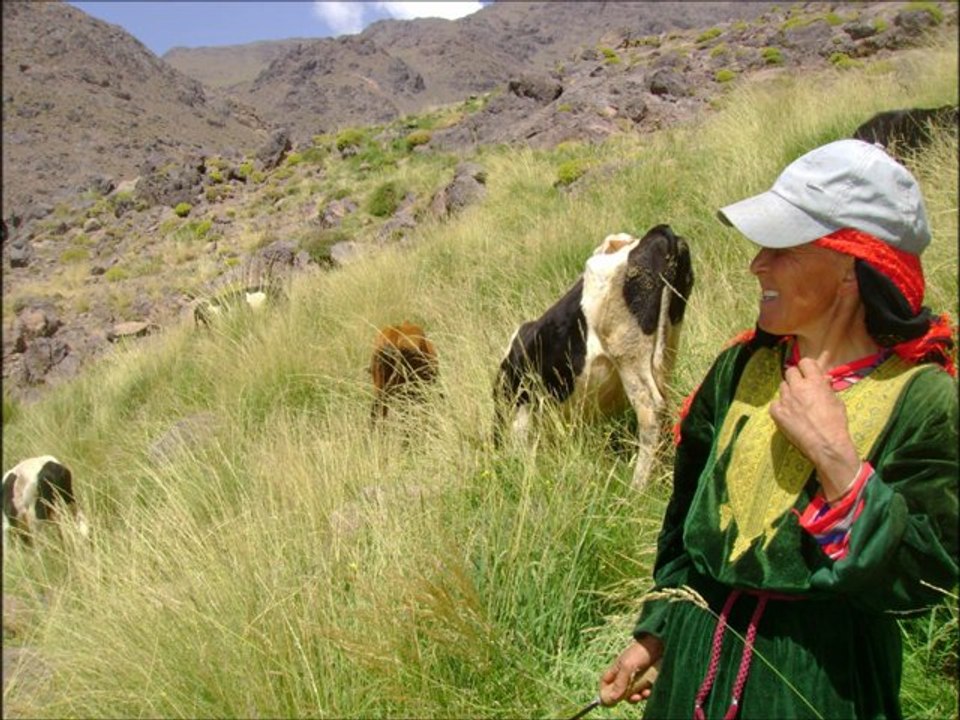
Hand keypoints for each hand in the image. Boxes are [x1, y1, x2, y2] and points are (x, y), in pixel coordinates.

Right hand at [599, 635, 662, 705]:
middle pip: (620, 692)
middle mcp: (625, 675)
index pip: (606, 682)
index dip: (604, 691)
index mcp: (617, 669)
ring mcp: (637, 679)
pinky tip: (650, 690)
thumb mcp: (627, 666)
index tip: (608, 700)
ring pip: (633, 694)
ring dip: (638, 696)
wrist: (659, 645)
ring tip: (644, 693)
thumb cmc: (640, 652)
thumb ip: (620, 682)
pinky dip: (646, 694)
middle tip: (635, 697)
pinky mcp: (647, 681)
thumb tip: (611, 699)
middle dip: (627, 697)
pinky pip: (644, 692)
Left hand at [769, 358, 859, 500]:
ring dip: (789, 392)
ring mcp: (786, 400)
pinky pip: (775, 403)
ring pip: (782, 387)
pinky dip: (780, 406)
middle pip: (790, 372)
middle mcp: (798, 387)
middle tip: (801, 387)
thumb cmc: (836, 424)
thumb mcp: (836, 402)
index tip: (808, 373)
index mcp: (815, 382)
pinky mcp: (777, 413)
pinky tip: (788, 414)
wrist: (826, 445)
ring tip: (797, 403)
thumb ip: (826, 388)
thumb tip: (823, 379)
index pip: (805, 362)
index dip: (807, 367)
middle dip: (796, 378)